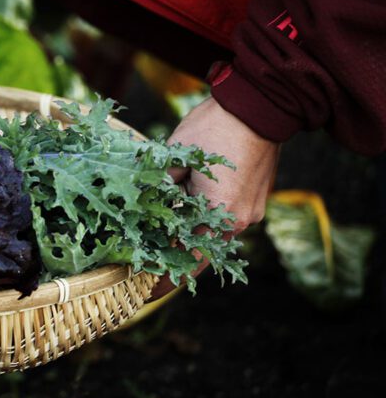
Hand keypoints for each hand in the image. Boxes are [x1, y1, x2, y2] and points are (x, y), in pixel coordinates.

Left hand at [149, 96, 279, 300]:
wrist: (259, 104)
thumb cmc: (213, 128)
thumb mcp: (173, 157)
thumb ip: (156, 188)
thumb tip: (137, 207)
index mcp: (220, 216)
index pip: (189, 263)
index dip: (164, 280)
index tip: (143, 293)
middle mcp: (240, 221)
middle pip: (201, 250)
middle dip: (172, 256)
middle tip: (142, 261)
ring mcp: (252, 209)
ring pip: (212, 233)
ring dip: (188, 234)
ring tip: (158, 234)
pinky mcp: (256, 197)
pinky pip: (225, 218)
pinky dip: (204, 219)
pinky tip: (183, 208)